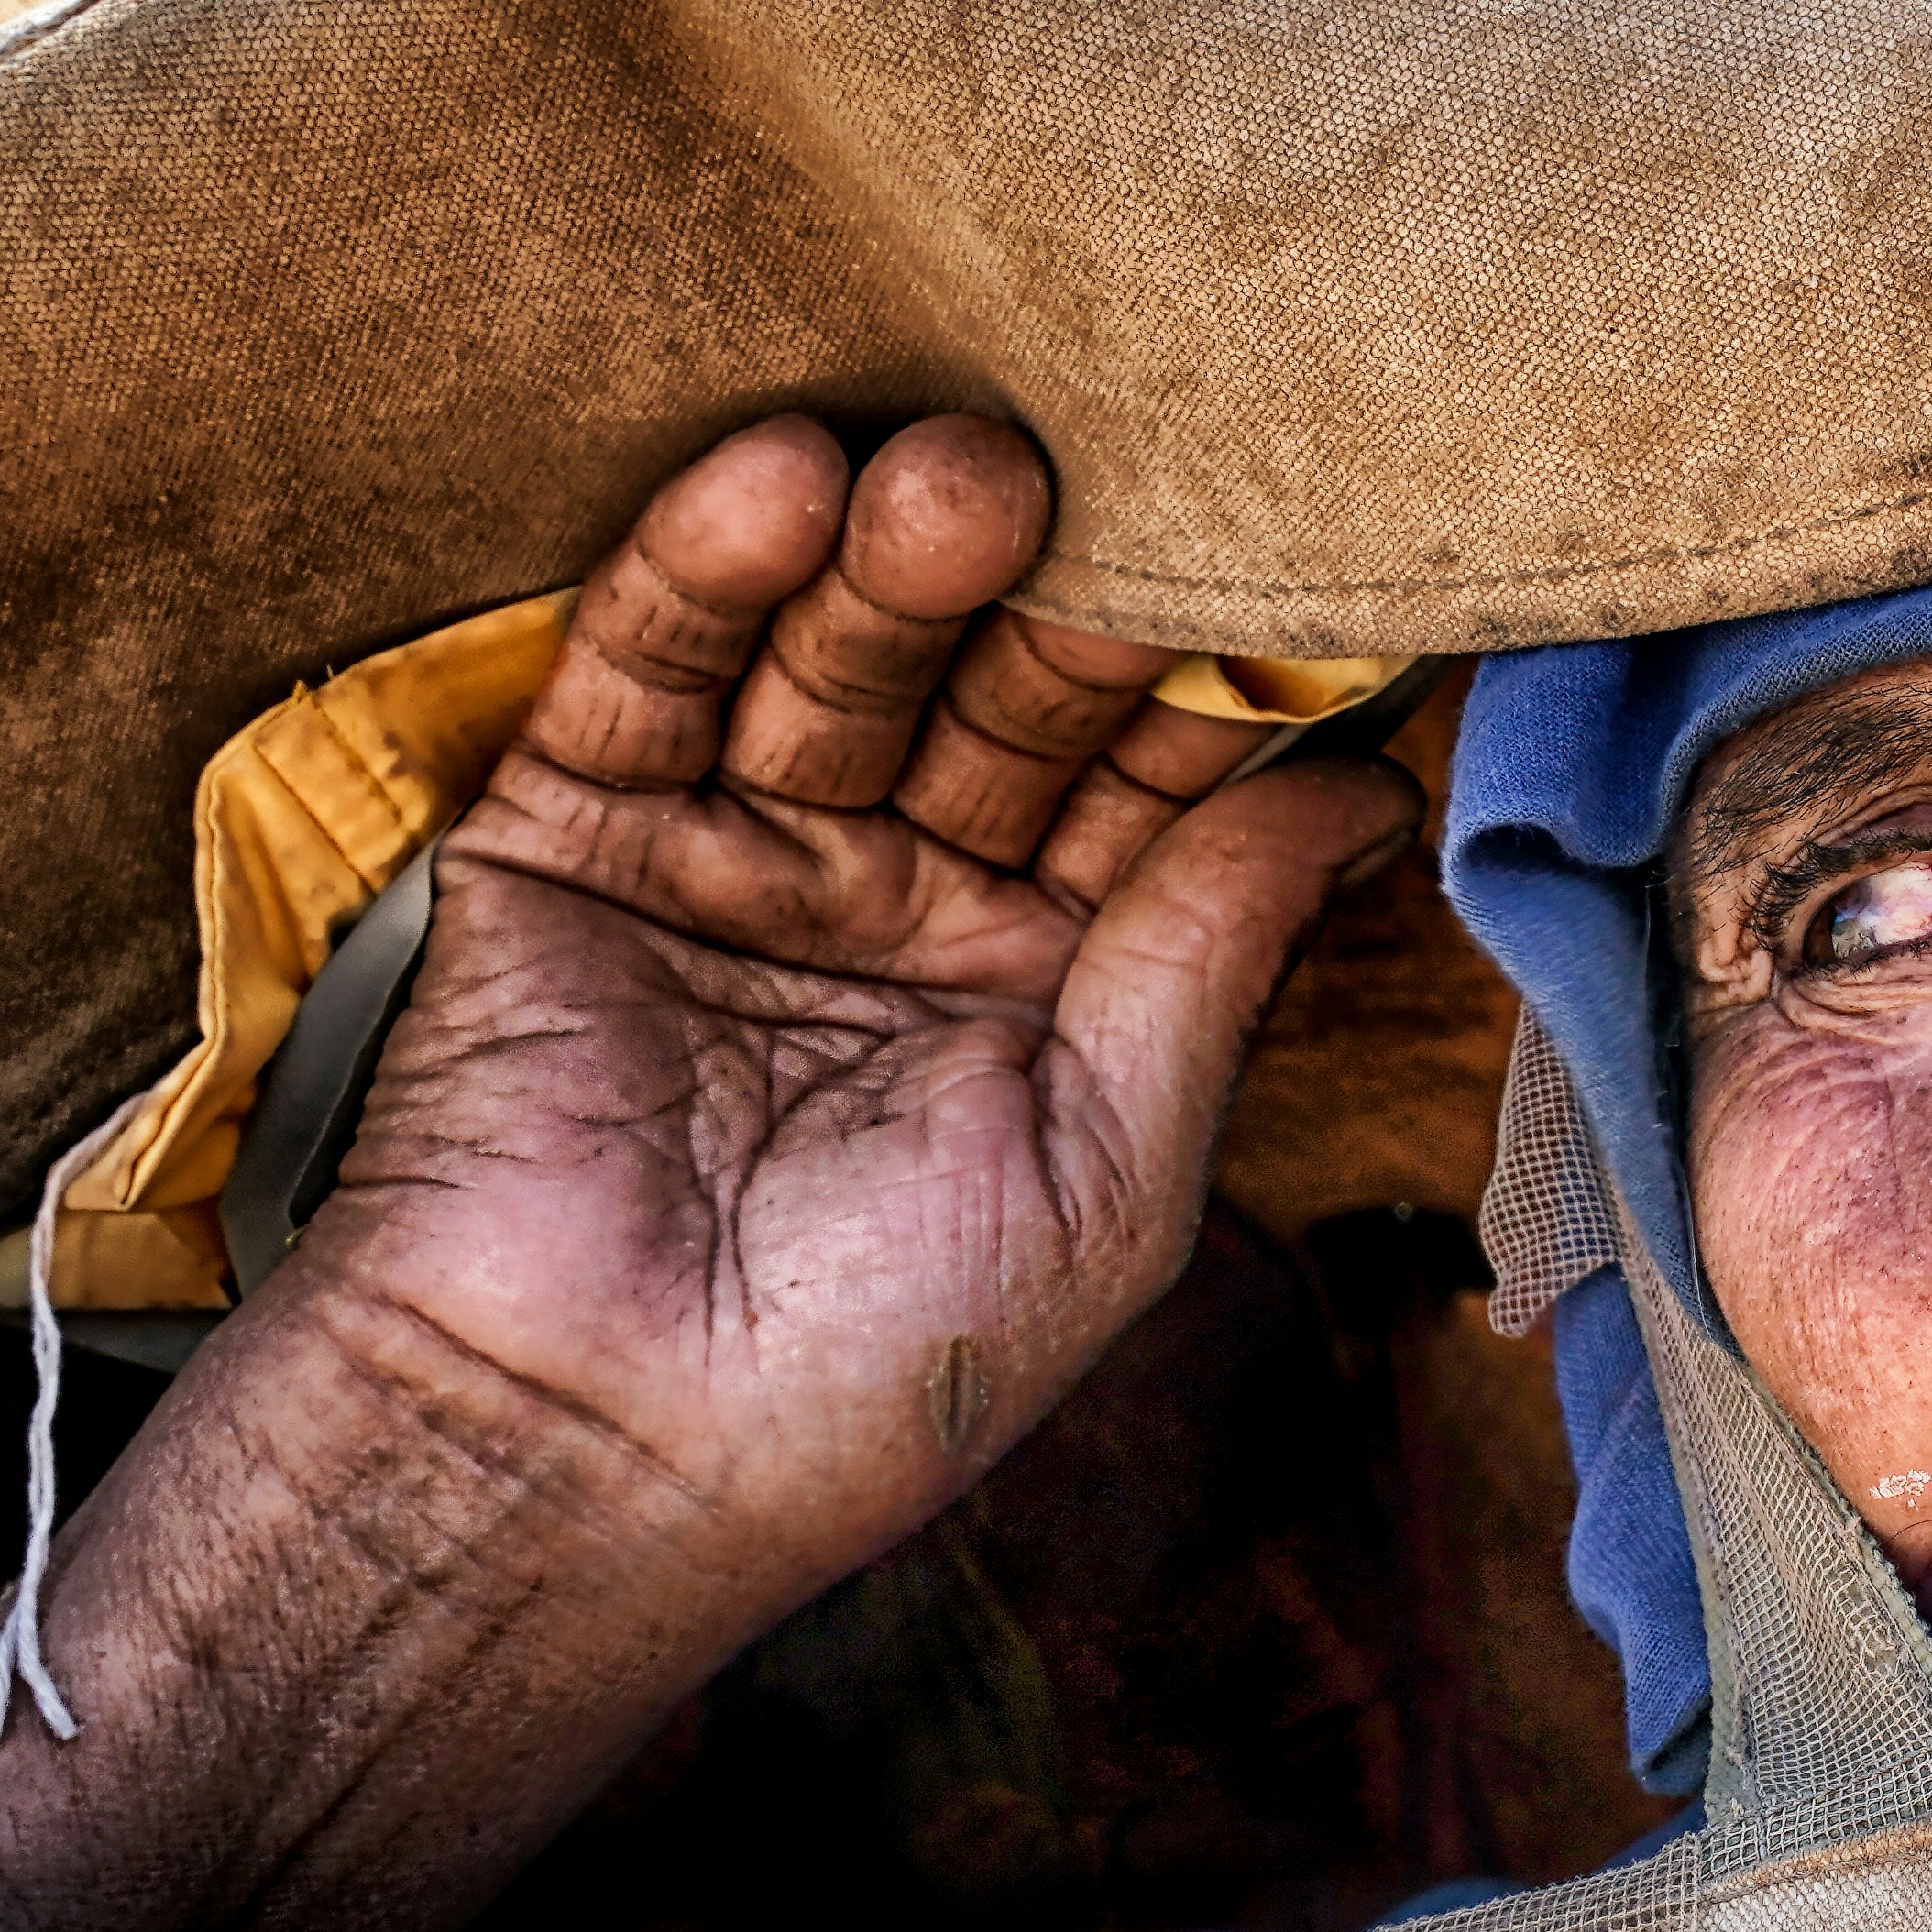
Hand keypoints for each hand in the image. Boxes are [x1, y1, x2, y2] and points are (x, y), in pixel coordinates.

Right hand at [331, 411, 1405, 1577]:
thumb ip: (1211, 956)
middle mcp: (898, 904)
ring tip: (953, 473)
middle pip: (997, 700)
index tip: (1286, 555)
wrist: (577, 1458)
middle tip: (1105, 484)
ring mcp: (731, 858)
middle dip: (1050, 602)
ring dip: (891, 563)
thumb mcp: (1107, 1169)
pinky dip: (702, 572)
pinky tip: (779, 485)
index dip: (1206, 682)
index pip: (1148, 788)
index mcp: (1046, 992)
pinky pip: (645, 672)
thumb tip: (1366, 791)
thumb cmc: (872, 1374)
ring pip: (831, 662)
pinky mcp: (565, 831)